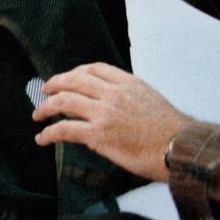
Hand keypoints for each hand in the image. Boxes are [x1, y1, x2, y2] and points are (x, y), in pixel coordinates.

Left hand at [32, 62, 190, 181]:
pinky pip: (64, 130)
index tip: (66, 79)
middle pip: (73, 81)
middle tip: (44, 91)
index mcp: (128, 83)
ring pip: (64, 102)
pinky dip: (49, 133)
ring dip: (45, 108)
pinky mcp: (98, 135)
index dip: (74, 72)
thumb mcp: (150, 100)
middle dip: (54, 84)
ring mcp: (104, 113)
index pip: (94, 68)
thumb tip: (105, 102)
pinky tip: (42, 138)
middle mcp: (113, 94)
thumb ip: (127, 95)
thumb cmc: (171, 131)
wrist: (182, 150)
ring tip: (38, 115)